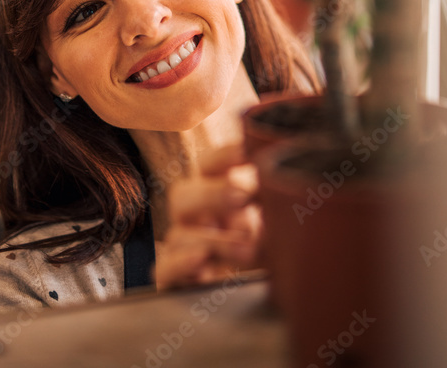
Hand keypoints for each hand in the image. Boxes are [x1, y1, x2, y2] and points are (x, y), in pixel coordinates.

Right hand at [153, 141, 262, 289]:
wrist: (267, 295)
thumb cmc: (270, 250)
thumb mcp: (276, 221)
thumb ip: (273, 199)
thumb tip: (282, 176)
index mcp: (216, 195)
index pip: (208, 166)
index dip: (224, 156)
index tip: (247, 150)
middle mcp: (195, 218)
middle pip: (183, 195)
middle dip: (212, 194)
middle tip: (243, 195)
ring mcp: (183, 249)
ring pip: (179, 235)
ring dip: (215, 240)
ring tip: (250, 249)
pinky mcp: (178, 281)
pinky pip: (164, 269)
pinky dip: (180, 264)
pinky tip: (202, 261)